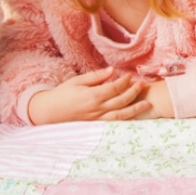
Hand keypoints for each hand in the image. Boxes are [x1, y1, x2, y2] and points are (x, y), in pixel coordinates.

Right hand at [27, 67, 151, 124]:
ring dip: (135, 109)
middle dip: (134, 92)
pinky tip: (134, 117)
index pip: (115, 88)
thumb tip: (112, 70)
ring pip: (120, 115)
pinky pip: (113, 123)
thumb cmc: (62, 94)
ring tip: (147, 104)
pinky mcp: (95, 124)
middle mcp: (96, 108)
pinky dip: (125, 121)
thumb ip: (96, 76)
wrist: (48, 112)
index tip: (130, 75)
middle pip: (121, 100)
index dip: (125, 81)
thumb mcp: (77, 81)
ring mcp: (96, 118)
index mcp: (92, 96)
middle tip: (142, 84)